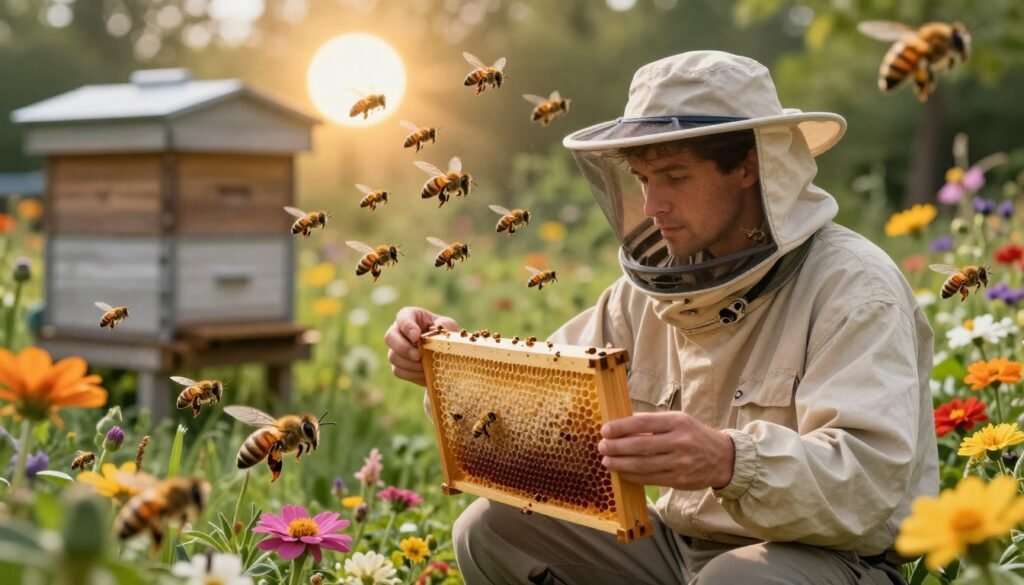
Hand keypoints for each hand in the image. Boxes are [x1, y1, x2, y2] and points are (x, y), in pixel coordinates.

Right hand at [384, 306, 458, 386]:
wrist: (444, 354)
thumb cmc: (444, 334)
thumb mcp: (449, 326)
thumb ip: (446, 324)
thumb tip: (439, 326)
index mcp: (411, 316)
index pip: (403, 317)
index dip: (407, 327)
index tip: (416, 337)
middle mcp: (399, 331)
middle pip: (389, 337)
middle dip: (403, 348)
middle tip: (418, 356)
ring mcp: (396, 349)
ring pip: (393, 357)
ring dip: (410, 364)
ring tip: (425, 366)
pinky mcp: (398, 365)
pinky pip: (398, 371)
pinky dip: (412, 374)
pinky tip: (424, 374)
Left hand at [598, 412, 734, 490]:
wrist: (723, 458)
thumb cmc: (694, 435)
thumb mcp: (678, 420)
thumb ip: (653, 422)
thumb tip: (622, 424)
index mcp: (677, 422)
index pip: (643, 423)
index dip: (621, 427)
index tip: (605, 430)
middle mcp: (679, 441)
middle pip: (640, 445)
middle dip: (616, 447)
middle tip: (602, 447)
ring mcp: (680, 462)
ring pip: (643, 465)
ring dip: (620, 464)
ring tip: (606, 461)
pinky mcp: (679, 480)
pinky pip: (650, 479)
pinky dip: (633, 476)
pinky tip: (622, 473)